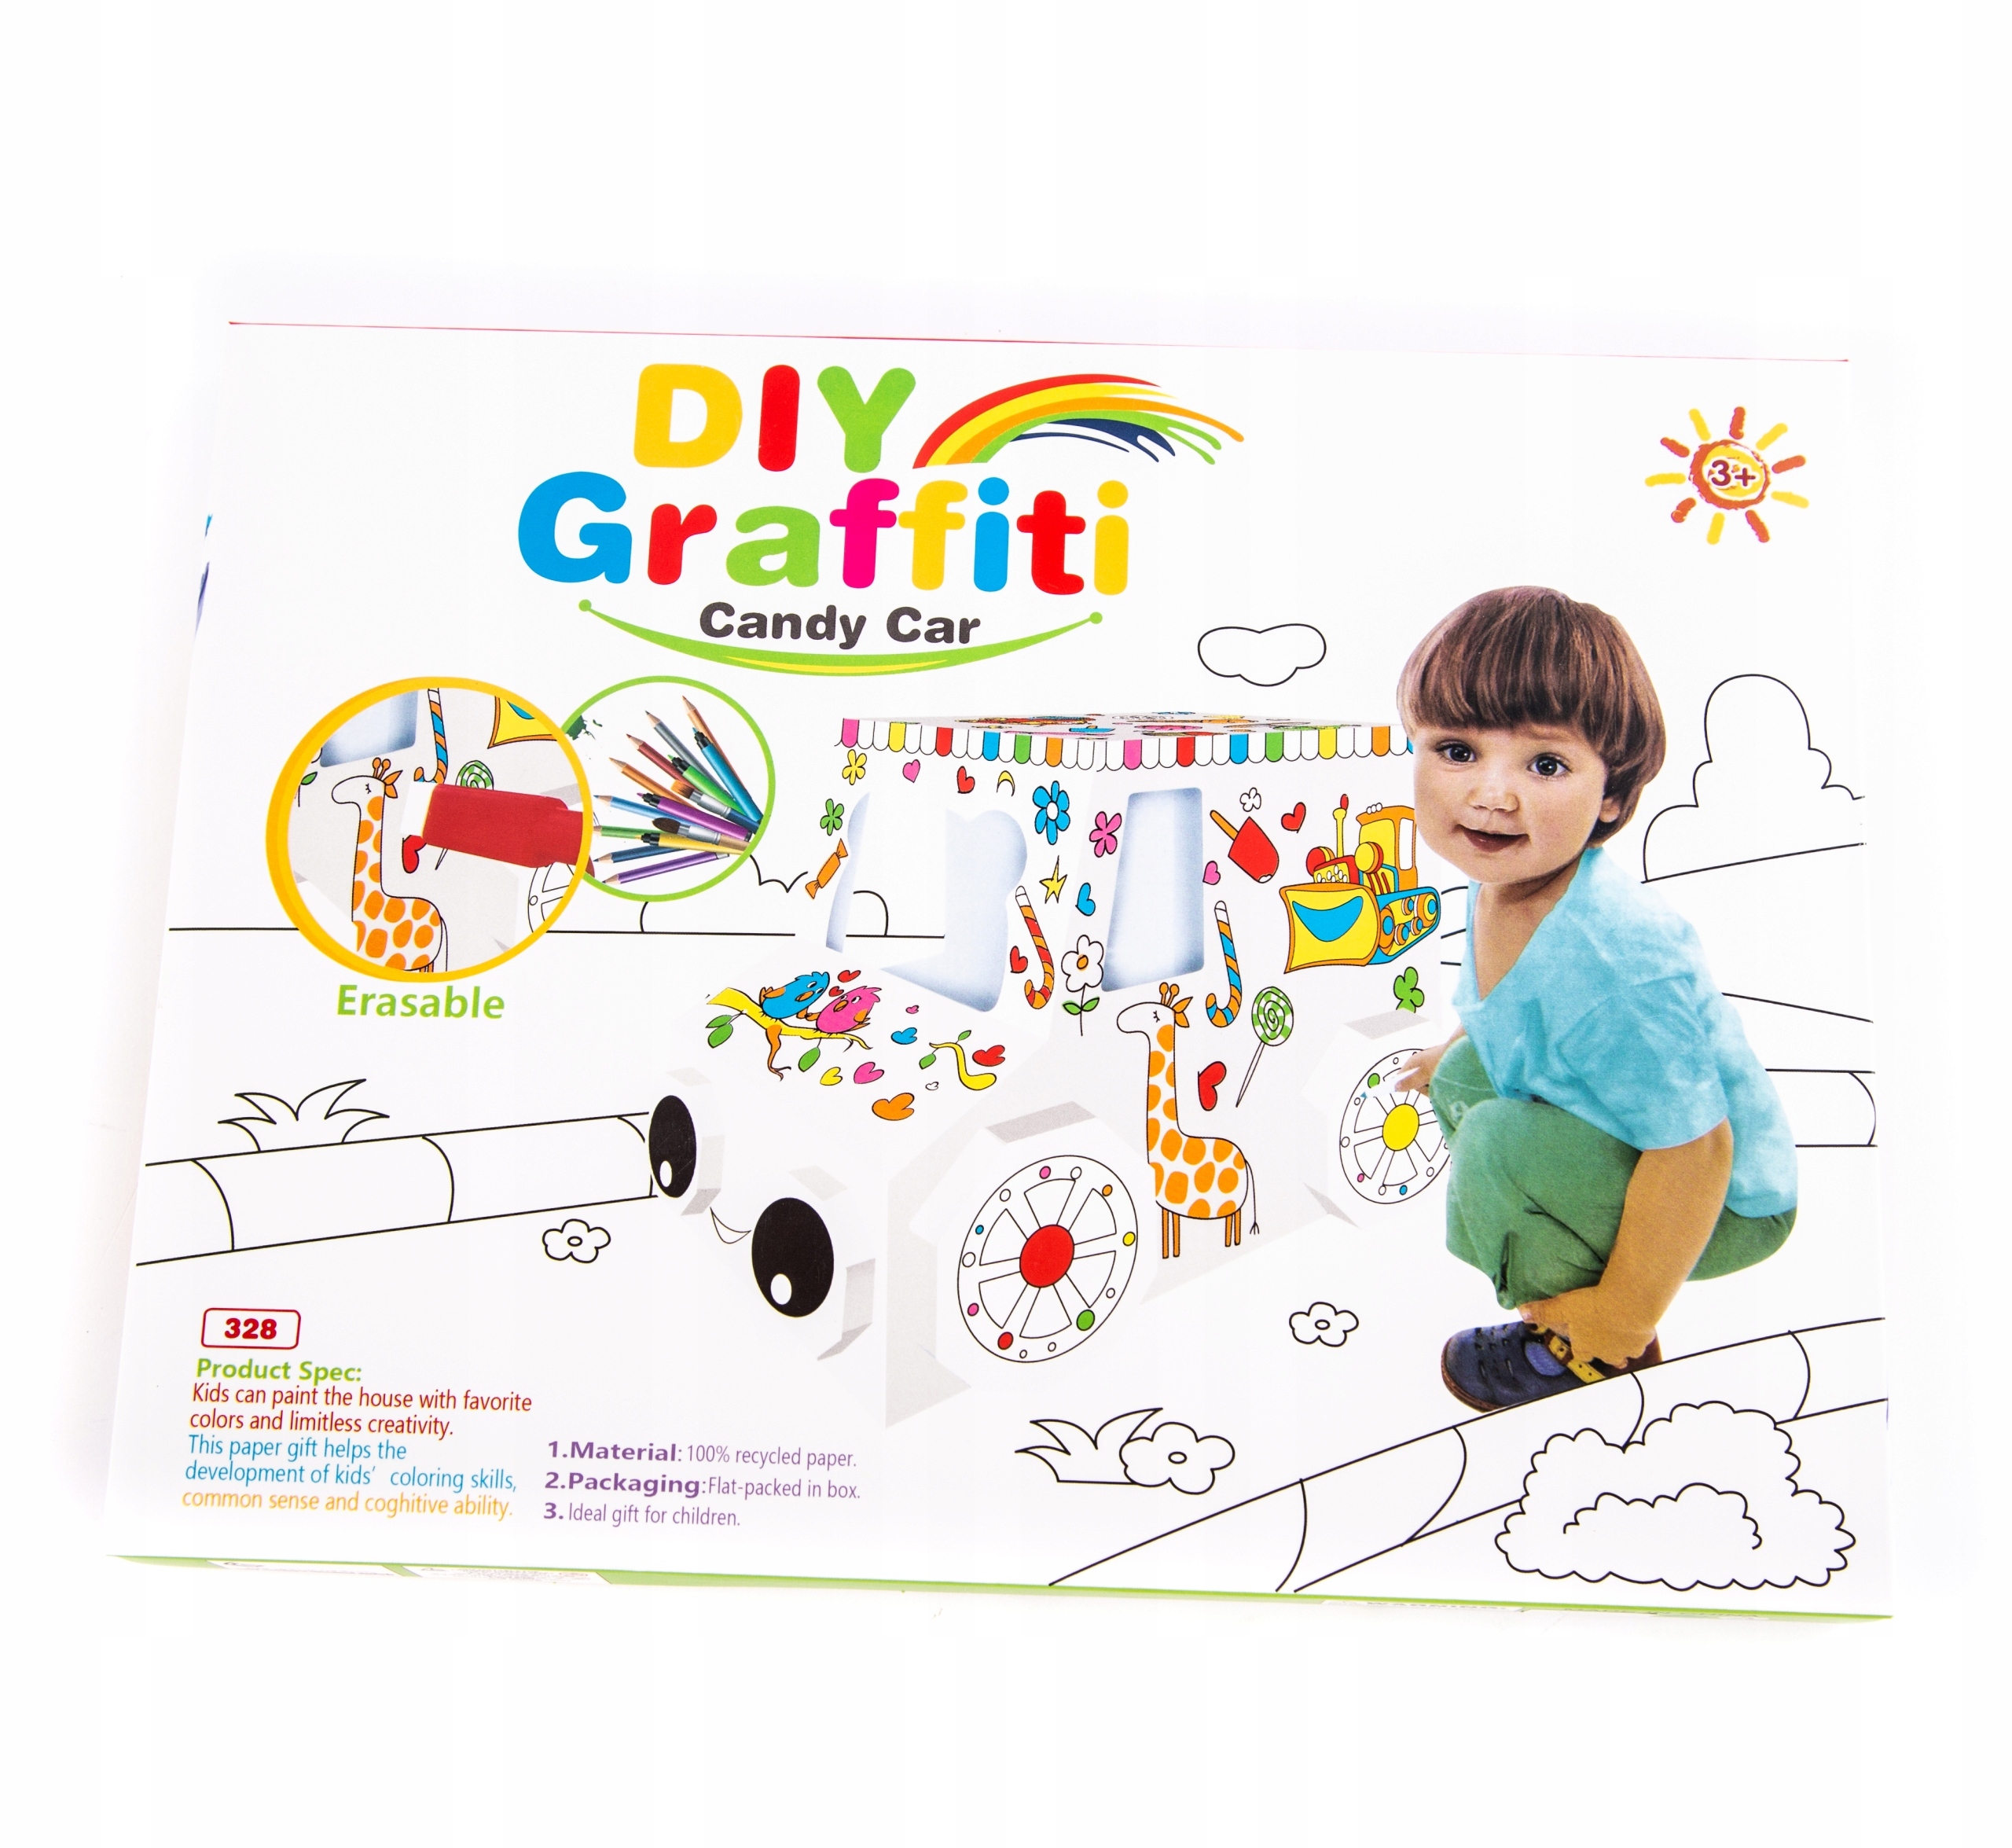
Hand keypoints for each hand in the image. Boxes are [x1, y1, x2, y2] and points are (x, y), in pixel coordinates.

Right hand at [1392, 1037, 1452, 1093]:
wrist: (1464, 1051)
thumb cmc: (1443, 1060)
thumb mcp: (1426, 1074)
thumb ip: (1411, 1081)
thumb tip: (1396, 1087)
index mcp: (1413, 1062)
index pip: (1401, 1076)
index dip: (1404, 1084)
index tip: (1409, 1090)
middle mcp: (1420, 1063)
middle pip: (1415, 1082)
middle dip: (1424, 1088)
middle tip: (1434, 1086)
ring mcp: (1430, 1066)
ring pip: (1427, 1082)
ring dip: (1435, 1086)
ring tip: (1444, 1082)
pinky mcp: (1440, 1068)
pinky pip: (1436, 1080)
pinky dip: (1441, 1083)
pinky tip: (1448, 1081)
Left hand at [1518, 1287, 1657, 1371]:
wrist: (1628, 1306)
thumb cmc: (1592, 1307)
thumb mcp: (1561, 1306)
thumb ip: (1542, 1311)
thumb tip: (1522, 1313)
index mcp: (1585, 1348)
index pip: (1581, 1353)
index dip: (1580, 1343)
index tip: (1581, 1333)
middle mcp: (1606, 1354)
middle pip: (1604, 1355)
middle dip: (1602, 1346)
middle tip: (1602, 1329)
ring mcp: (1626, 1350)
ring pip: (1623, 1352)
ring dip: (1620, 1342)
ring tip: (1620, 1325)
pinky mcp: (1643, 1341)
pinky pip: (1640, 1341)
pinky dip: (1637, 1333)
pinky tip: (1635, 1319)